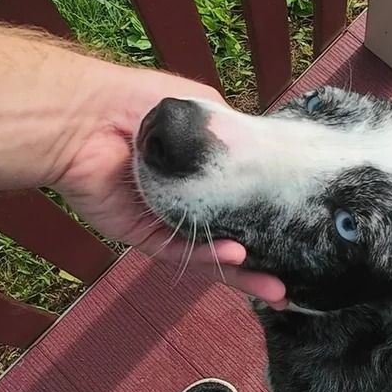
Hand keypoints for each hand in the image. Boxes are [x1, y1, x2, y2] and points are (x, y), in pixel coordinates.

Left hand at [53, 62, 286, 305]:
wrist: (92, 116)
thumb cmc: (143, 103)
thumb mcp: (203, 108)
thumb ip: (231, 134)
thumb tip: (257, 156)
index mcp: (199, 173)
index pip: (238, 200)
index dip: (266, 218)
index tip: (298, 232)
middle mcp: (185, 201)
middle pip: (228, 238)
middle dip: (259, 264)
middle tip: (288, 285)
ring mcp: (165, 221)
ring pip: (207, 254)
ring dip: (242, 273)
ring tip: (275, 288)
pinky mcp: (141, 236)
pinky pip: (178, 251)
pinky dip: (208, 256)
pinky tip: (237, 255)